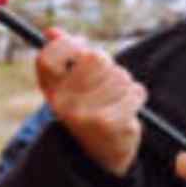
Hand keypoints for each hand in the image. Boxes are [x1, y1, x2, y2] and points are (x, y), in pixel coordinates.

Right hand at [35, 29, 143, 176]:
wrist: (100, 155)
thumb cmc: (88, 110)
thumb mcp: (72, 86)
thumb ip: (65, 57)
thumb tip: (52, 31)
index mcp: (51, 92)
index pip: (48, 56)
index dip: (68, 45)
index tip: (81, 45)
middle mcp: (63, 104)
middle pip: (95, 58)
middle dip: (108, 66)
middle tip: (106, 81)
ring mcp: (86, 114)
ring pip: (120, 75)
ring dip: (124, 84)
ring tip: (115, 100)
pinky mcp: (111, 123)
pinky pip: (135, 91)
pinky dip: (136, 97)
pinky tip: (126, 110)